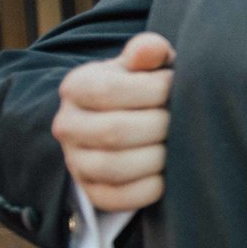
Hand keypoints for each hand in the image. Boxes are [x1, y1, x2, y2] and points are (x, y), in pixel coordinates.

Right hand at [52, 32, 174, 212]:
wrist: (124, 122)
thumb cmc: (142, 87)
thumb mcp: (143, 65)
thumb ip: (148, 53)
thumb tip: (152, 49)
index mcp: (76, 87)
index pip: (110, 91)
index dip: (153, 90)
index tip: (175, 86)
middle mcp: (67, 125)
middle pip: (114, 132)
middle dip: (159, 126)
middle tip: (180, 120)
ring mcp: (75, 161)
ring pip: (114, 167)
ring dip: (156, 157)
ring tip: (175, 144)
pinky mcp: (92, 191)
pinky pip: (118, 198)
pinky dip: (150, 188)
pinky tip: (167, 172)